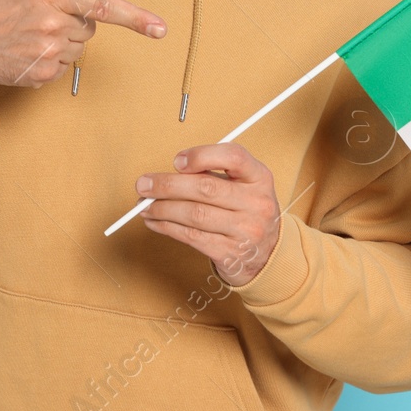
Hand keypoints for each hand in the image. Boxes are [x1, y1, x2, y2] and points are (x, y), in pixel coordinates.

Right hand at [0, 0, 166, 87]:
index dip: (136, 18)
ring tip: (32, 31)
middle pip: (90, 26)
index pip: (102, 6)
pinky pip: (63, 67)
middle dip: (75, 19)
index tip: (160, 29)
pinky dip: (51, 59)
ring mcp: (47, 53)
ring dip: (64, 40)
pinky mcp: (41, 75)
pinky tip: (27, 49)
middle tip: (43, 14)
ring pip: (78, 47)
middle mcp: (53, 25)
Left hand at [137, 143, 281, 286]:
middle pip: (205, 188)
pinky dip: (167, 227)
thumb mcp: (242, 186)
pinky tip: (155, 222)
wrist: (267, 254)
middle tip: (143, 185)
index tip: (177, 161)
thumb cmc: (246, 211)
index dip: (202, 155)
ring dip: (162, 208)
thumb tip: (170, 174)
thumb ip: (214, 175)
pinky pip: (191, 236)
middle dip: (167, 185)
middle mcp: (256, 203)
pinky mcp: (230, 253)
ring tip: (144, 206)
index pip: (234, 157)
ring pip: (194, 214)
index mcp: (260, 178)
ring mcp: (245, 231)